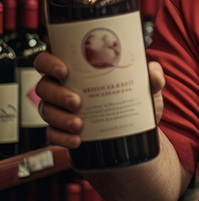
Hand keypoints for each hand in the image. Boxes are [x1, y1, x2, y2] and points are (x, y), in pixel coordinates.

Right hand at [34, 52, 165, 149]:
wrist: (138, 133)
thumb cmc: (135, 102)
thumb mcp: (147, 89)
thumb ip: (153, 77)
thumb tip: (153, 71)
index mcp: (77, 71)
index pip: (49, 60)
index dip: (49, 63)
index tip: (64, 70)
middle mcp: (63, 88)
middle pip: (44, 86)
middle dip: (57, 94)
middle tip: (76, 102)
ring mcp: (60, 110)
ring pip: (46, 110)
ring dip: (60, 117)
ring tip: (79, 124)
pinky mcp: (63, 131)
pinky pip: (52, 134)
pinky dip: (62, 137)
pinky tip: (76, 140)